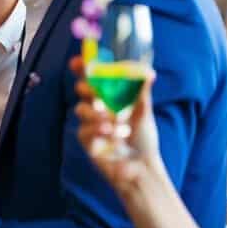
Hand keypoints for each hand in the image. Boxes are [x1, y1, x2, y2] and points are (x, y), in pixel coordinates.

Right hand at [71, 55, 163, 205]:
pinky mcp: (87, 140)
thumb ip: (141, 93)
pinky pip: (84, 129)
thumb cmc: (143, 139)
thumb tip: (148, 73)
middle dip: (85, 88)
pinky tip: (110, 135)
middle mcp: (98, 108)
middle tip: (93, 92)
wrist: (142, 167)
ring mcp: (90, 123)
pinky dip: (97, 130)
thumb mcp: (144, 114)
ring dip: (96, 114)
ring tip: (113, 123)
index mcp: (110, 98)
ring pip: (81, 108)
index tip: (78, 60)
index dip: (83, 68)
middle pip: (82, 90)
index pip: (93, 78)